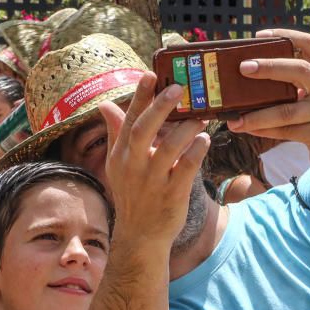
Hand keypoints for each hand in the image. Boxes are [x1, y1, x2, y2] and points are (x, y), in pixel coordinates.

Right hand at [100, 74, 209, 239]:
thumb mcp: (118, 164)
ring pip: (168, 149)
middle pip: (143, 131)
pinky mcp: (171, 195)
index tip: (150, 74)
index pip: (128, 120)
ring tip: (201, 115)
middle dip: (160, 107)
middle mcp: (133, 165)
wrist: (140, 235)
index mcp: (121, 154)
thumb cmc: (132, 194)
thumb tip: (104, 104)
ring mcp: (152, 181)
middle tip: (179, 87)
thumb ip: (116, 132)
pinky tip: (205, 140)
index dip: (139, 96)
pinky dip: (196, 153)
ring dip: (186, 129)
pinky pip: (185, 169)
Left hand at [226, 28, 309, 179]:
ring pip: (286, 110)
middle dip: (269, 67)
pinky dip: (263, 130)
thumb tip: (252, 77)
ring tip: (234, 119)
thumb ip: (297, 84)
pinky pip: (286, 131)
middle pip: (300, 70)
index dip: (286, 36)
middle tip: (243, 67)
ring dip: (256, 115)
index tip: (259, 36)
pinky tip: (247, 129)